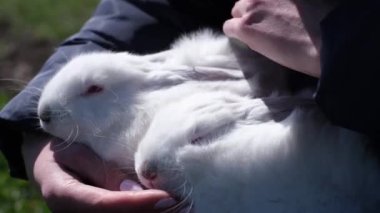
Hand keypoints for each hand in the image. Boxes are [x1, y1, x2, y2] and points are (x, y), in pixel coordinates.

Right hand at [22, 133, 173, 211]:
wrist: (49, 164)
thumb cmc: (62, 149)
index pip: (104, 204)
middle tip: (185, 205)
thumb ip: (102, 169)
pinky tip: (165, 205)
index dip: (136, 205)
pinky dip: (145, 211)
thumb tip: (135, 191)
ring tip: (183, 207)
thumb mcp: (74, 150)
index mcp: (62, 194)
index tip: (167, 197)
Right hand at [223, 0, 333, 76]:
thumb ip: (253, 38)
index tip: (246, 37)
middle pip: (238, 7)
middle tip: (260, 25)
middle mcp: (252, 6)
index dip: (236, 32)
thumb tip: (251, 33)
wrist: (329, 42)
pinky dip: (275, 1)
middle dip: (245, 15)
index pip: (228, 26)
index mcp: (245, 27)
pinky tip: (286, 9)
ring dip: (257, 5)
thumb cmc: (298, 56)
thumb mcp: (267, 52)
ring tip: (272, 14)